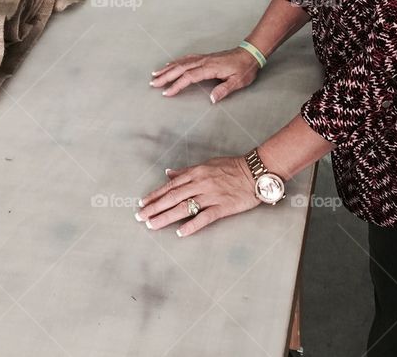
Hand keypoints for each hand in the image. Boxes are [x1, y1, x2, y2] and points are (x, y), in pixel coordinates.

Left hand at [135, 157, 256, 237]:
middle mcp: (200, 183)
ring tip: (152, 225)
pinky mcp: (223, 207)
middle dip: (154, 207)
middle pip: (172, 197)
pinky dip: (192, 225)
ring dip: (166, 217)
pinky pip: (204, 217)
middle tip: (140, 217)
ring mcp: (211, 195)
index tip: (142, 203)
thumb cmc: (231, 167)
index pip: (170, 186)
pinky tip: (180, 233)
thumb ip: (186, 171)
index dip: (154, 195)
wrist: (255, 171)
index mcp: (195, 172)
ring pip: (184, 207)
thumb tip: (168, 173)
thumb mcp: (206, 164)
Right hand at [150, 48, 259, 101]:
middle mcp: (203, 61)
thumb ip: (224, 90)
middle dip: (165, 76)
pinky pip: (186, 58)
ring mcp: (203, 58)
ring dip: (167, 68)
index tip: (167, 93)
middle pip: (180, 68)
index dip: (177, 85)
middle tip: (153, 83)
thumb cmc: (244, 69)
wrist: (249, 53)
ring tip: (155, 74)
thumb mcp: (238, 82)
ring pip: (181, 62)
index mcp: (210, 68)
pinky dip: (176, 61)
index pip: (189, 77)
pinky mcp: (204, 57)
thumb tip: (212, 99)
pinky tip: (170, 64)